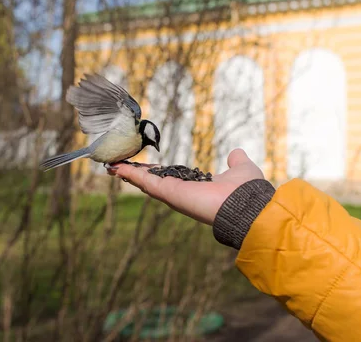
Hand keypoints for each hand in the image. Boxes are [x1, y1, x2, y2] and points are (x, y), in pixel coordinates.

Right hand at [108, 148, 264, 225]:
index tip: (145, 166)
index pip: (172, 179)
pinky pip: (146, 182)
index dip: (157, 172)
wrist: (249, 207)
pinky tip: (117, 167)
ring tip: (112, 165)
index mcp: (197, 187)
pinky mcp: (170, 193)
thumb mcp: (241, 168)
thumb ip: (236, 161)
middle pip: (153, 182)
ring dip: (129, 173)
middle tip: (118, 165)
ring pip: (146, 182)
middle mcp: (183, 193)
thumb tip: (236, 153)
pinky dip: (132, 174)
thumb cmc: (248, 192)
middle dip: (136, 174)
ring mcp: (175, 194)